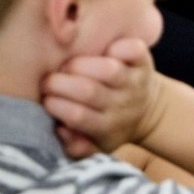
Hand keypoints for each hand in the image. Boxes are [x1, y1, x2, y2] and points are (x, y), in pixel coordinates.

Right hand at [40, 37, 159, 157]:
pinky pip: (134, 50)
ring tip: (67, 66)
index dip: (57, 105)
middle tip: (48, 81)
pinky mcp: (144, 61)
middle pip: (90, 92)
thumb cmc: (111, 127)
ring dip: (82, 65)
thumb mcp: (95, 146)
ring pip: (109, 70)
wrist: (149, 110)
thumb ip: (75, 146)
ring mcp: (134, 81)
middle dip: (62, 84)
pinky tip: (103, 50)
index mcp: (106, 126)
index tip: (44, 100)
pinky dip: (119, 47)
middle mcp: (121, 103)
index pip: (78, 116)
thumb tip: (60, 130)